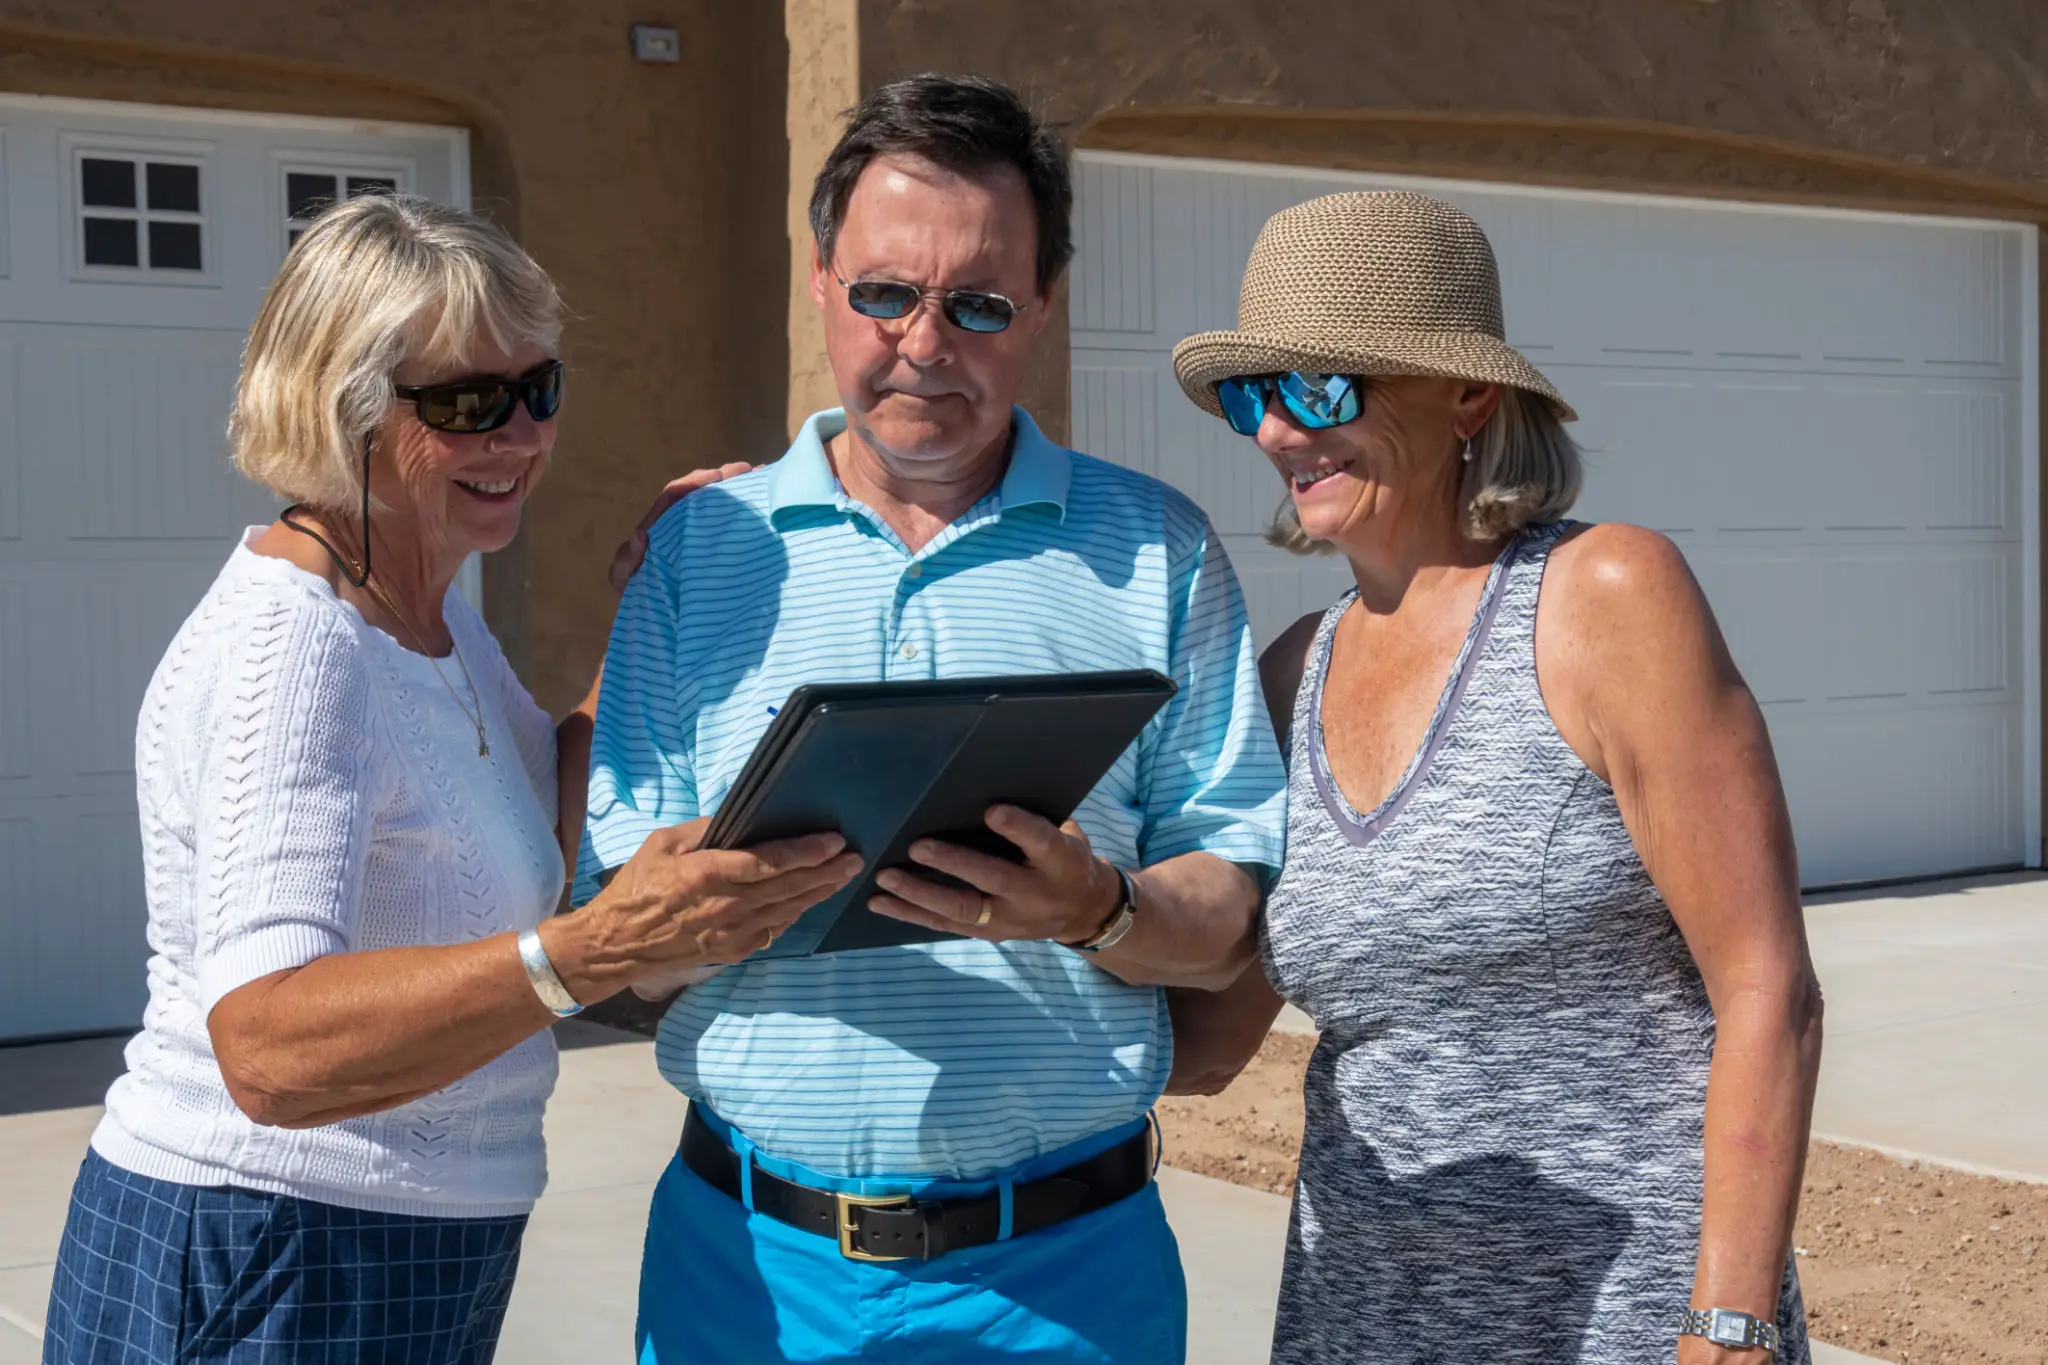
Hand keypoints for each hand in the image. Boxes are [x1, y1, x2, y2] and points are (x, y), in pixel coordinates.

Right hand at [563, 817, 861, 991]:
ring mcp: (732, 932)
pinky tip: (810, 901)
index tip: (834, 841)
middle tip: (854, 858)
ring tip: (843, 877)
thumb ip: (704, 830)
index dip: (807, 851)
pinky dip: (795, 914)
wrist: (616, 944)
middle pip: (790, 887)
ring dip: (819, 893)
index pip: (771, 861)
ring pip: (788, 910)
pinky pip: (775, 930)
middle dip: (827, 872)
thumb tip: (740, 819)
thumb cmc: (636, 888)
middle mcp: (726, 905)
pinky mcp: (733, 951)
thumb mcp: (662, 843)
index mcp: (708, 873)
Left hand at [607, 462, 752, 594]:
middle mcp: (677, 525)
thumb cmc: (637, 598)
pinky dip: (742, 510)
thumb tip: (639, 536)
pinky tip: (762, 501)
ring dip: (734, 489)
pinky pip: (725, 526)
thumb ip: (625, 563)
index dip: (693, 484)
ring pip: (713, 506)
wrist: (654, 622)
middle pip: (698, 495)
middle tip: (746, 470)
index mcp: (657, 527)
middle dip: (721, 479)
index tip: (717, 476)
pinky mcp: (711, 550)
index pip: (673, 497)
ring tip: (758, 477)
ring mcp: (695, 537)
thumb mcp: (624, 581)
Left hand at [867, 805, 1122, 944]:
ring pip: (962, 909)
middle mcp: (1036, 893)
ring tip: (885, 878)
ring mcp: (1011, 919)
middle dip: (954, 864)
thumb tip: (991, 779)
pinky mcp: (990, 934)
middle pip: (993, 879)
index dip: (1018, 827)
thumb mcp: (1067, 834)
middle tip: (917, 846)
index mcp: (1061, 861)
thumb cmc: (1066, 857)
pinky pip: (946, 926)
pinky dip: (911, 914)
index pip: (1041, 842)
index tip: (992, 810)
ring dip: (920, 894)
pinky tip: (880, 903)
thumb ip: (1036, 816)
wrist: (1084, 911)